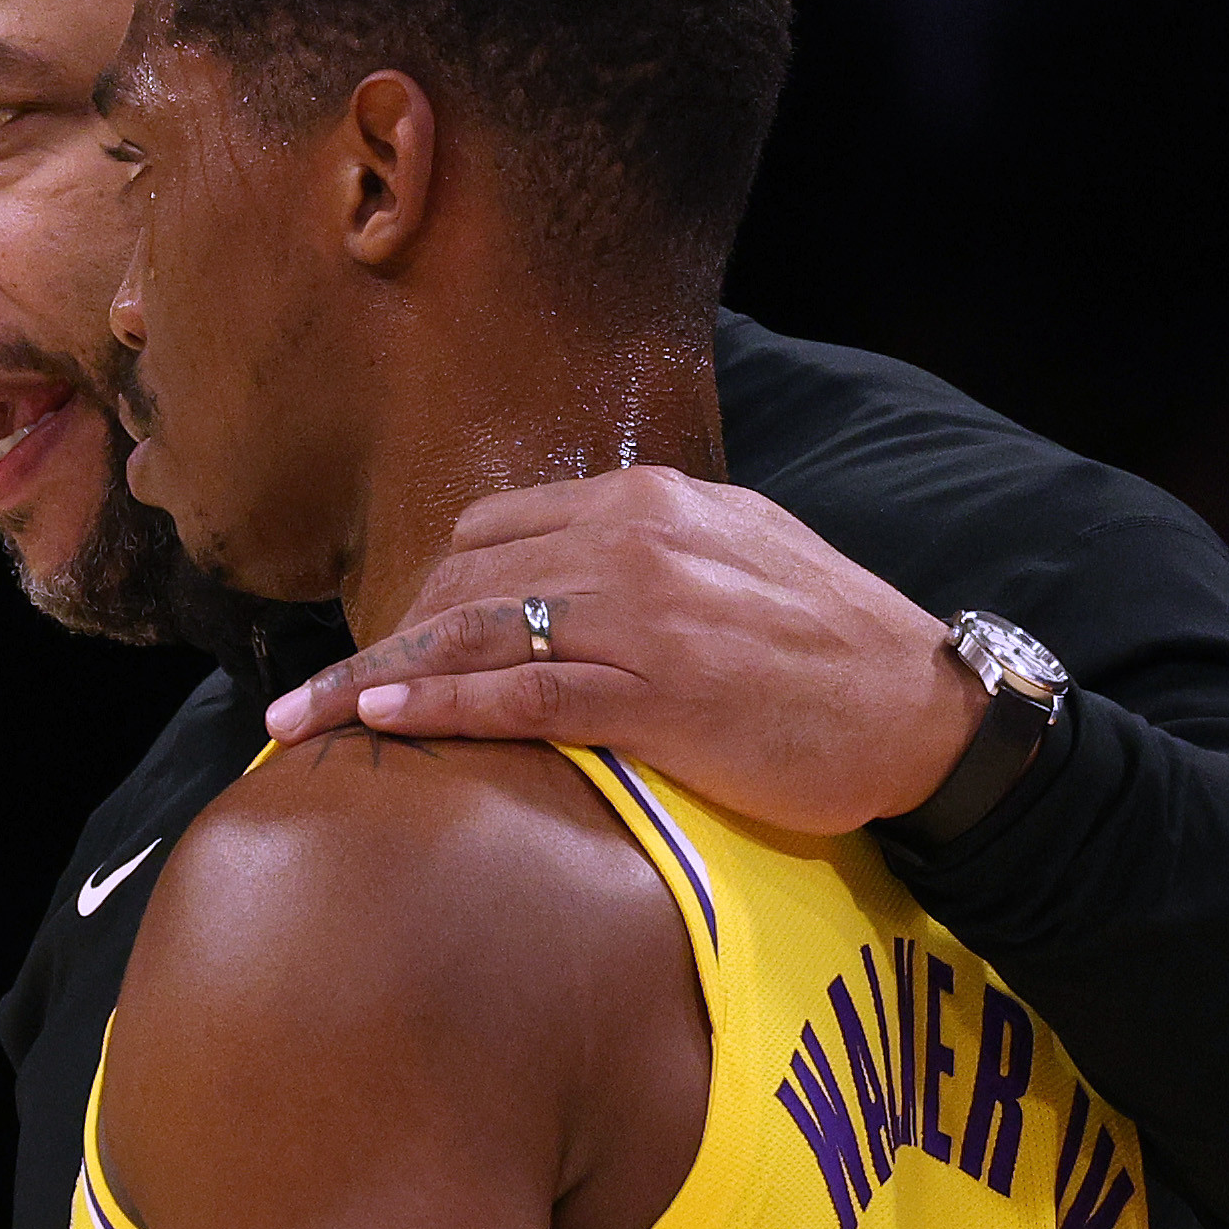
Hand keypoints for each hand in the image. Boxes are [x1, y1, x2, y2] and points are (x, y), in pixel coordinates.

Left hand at [261, 466, 989, 835]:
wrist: (926, 710)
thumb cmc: (830, 649)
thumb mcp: (737, 557)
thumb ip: (644, 554)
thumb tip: (558, 573)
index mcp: (650, 503)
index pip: (492, 532)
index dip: (422, 593)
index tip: (382, 646)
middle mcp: (636, 543)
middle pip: (462, 581)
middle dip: (379, 639)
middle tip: (318, 701)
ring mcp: (645, 617)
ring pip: (472, 636)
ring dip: (373, 679)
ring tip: (302, 720)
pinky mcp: (660, 695)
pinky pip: (523, 694)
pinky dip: (443, 707)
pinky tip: (383, 725)